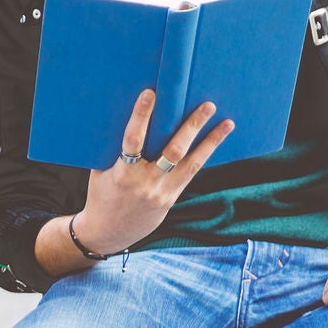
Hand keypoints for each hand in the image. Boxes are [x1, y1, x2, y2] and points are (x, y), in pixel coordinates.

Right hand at [71, 90, 233, 256]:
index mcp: (122, 175)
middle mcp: (145, 184)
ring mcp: (161, 193)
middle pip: (172, 151)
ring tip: (227, 123)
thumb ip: (114, 150)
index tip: (150, 93)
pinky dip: (204, 155)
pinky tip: (216, 140)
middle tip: (207, 105)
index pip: (133, 141)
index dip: (141, 116)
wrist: (107, 233)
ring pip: (190, 164)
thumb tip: (128, 117)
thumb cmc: (101, 196)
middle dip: (191, 127)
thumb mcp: (101, 173)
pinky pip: (190, 174)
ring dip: (210, 141)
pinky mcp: (170, 199)